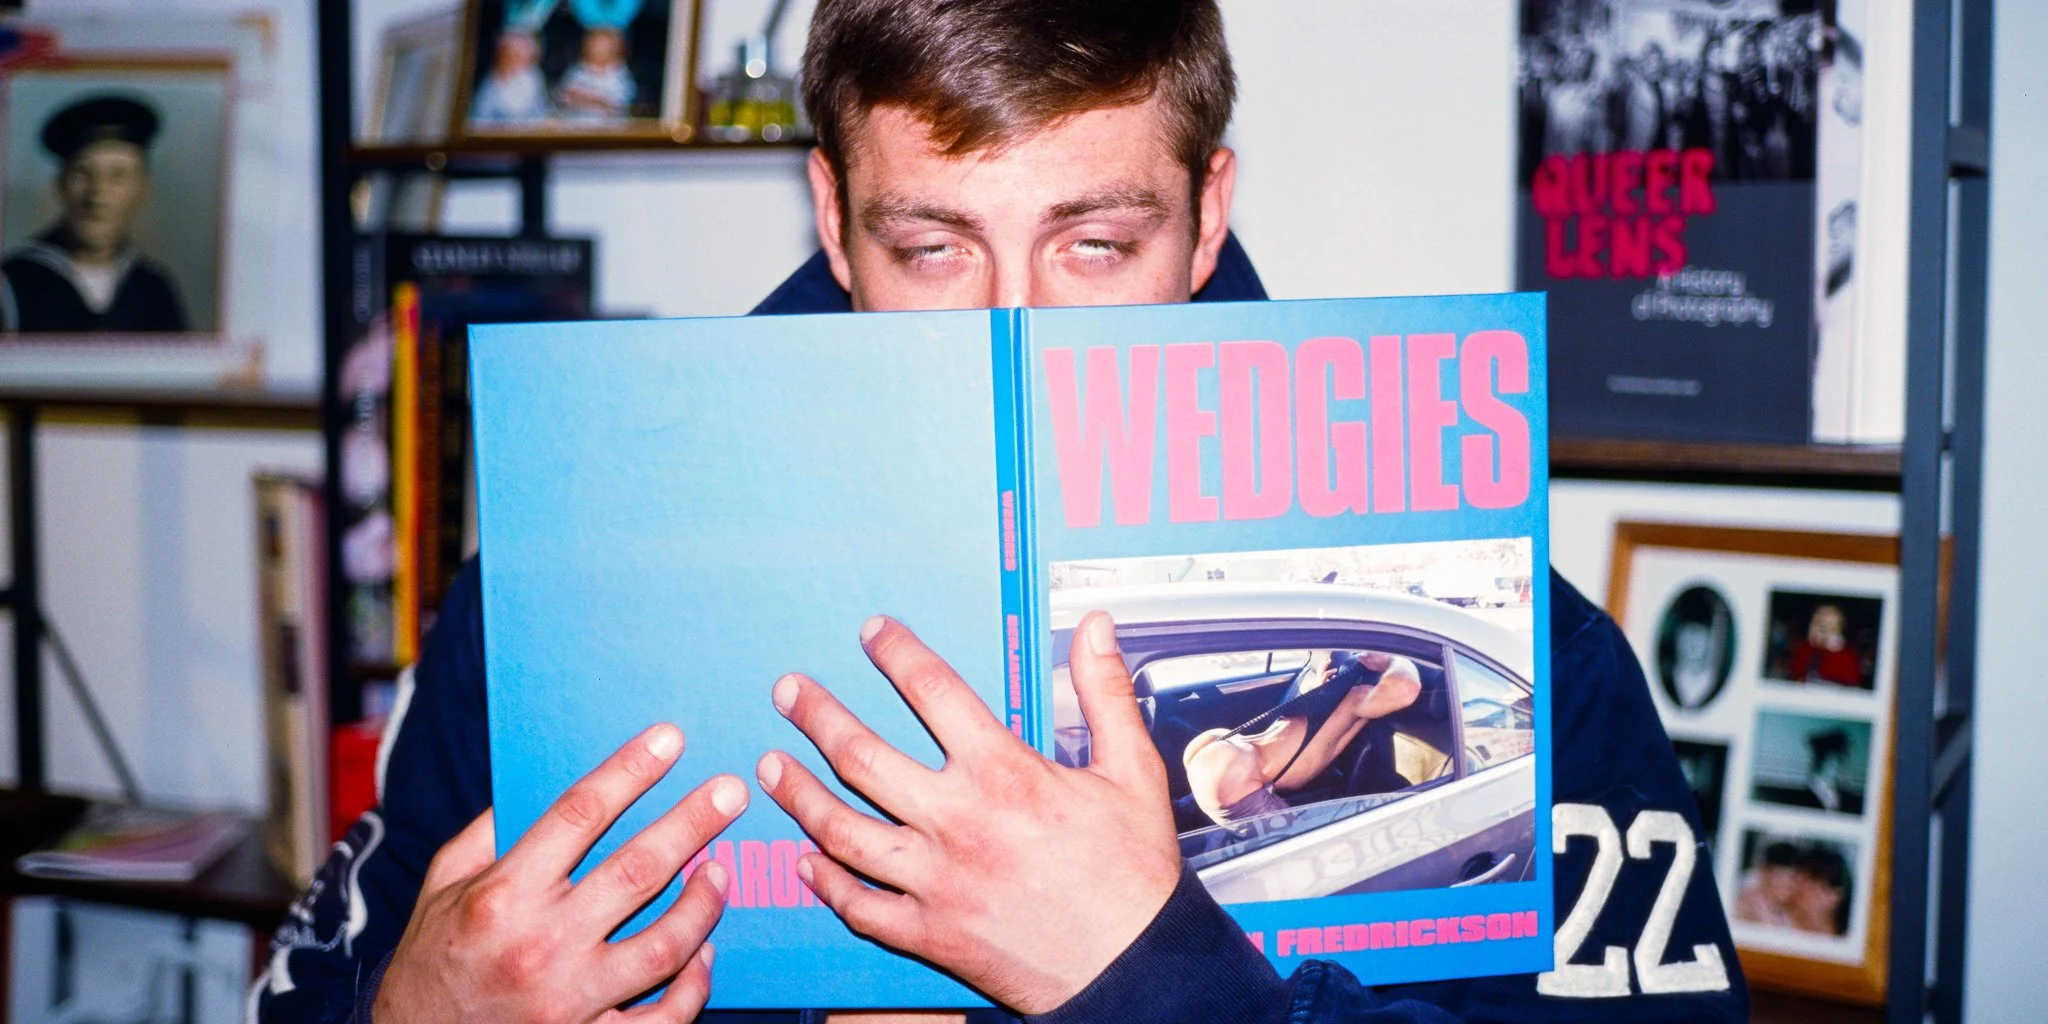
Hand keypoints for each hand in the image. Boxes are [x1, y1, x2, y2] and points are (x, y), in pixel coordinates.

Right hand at [375, 724, 746, 1023]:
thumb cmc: (432, 960)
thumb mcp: (442, 888)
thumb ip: (488, 834)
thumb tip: (540, 780)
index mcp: (501, 896)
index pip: (578, 815)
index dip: (629, 771)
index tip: (669, 740)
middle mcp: (539, 945)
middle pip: (638, 871)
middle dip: (693, 824)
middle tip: (731, 792)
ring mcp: (569, 1001)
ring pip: (665, 945)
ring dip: (704, 904)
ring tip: (720, 872)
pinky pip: (664, 1016)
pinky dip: (693, 984)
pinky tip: (703, 953)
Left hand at [756, 612, 1181, 1014]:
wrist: (1135, 968)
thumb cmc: (1134, 873)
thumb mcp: (1132, 770)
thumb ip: (1105, 693)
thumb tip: (1097, 629)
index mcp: (1003, 773)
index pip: (932, 691)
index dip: (896, 653)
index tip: (873, 633)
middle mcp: (957, 821)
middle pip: (861, 756)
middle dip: (816, 716)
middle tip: (789, 692)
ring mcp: (935, 880)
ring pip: (842, 830)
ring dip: (798, 794)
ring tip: (770, 767)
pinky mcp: (929, 932)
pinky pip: (859, 906)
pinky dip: (826, 883)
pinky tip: (805, 862)